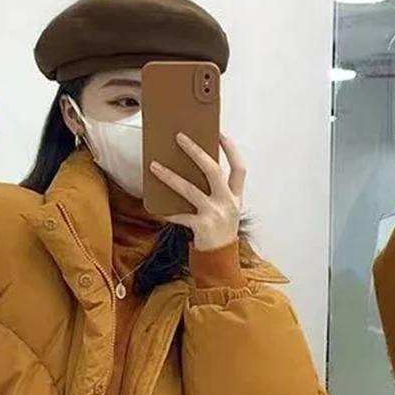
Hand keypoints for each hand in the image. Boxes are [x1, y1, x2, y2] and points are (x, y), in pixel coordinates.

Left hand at [149, 132, 245, 250]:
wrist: (221, 260)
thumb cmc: (219, 232)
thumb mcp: (225, 210)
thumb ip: (215, 193)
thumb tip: (191, 171)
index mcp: (236, 197)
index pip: (239, 168)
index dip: (230, 150)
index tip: (219, 134)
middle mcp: (228, 203)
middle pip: (213, 171)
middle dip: (196, 152)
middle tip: (180, 137)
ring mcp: (215, 214)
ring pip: (190, 190)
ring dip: (170, 177)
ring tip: (154, 166)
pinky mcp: (201, 226)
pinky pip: (180, 216)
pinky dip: (167, 212)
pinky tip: (156, 208)